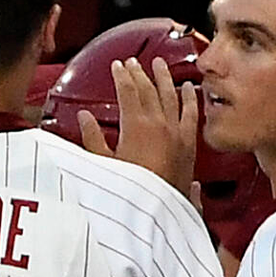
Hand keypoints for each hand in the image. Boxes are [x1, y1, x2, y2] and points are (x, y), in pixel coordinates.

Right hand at [78, 57, 198, 193]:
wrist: (156, 214)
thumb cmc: (129, 193)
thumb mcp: (103, 165)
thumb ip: (92, 138)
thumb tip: (84, 117)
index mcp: (136, 125)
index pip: (128, 91)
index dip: (122, 76)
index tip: (117, 65)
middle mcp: (159, 124)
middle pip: (149, 89)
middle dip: (140, 73)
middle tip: (133, 62)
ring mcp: (177, 133)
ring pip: (171, 96)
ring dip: (164, 78)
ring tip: (159, 64)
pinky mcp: (189, 144)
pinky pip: (191, 114)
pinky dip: (190, 98)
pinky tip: (189, 88)